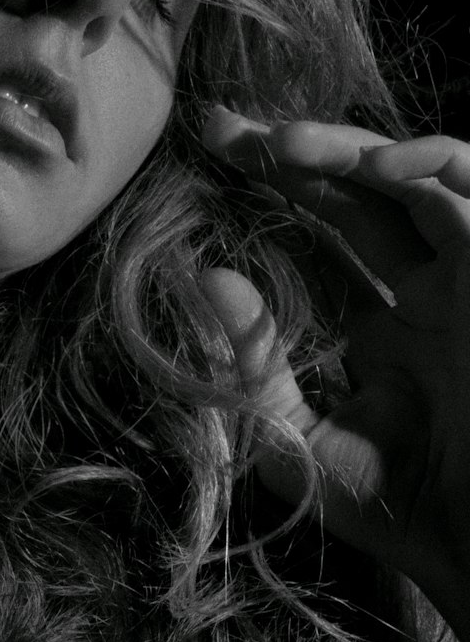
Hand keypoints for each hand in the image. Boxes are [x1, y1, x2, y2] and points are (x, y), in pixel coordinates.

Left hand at [202, 107, 469, 641]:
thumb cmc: (403, 511)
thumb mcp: (300, 438)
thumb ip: (254, 363)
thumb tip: (202, 277)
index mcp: (382, 326)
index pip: (326, 233)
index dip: (275, 189)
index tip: (211, 153)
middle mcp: (429, 290)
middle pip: (361, 194)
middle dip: (294, 156)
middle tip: (225, 130)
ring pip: (419, 179)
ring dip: (351, 151)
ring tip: (279, 145)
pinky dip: (438, 163)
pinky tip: (378, 163)